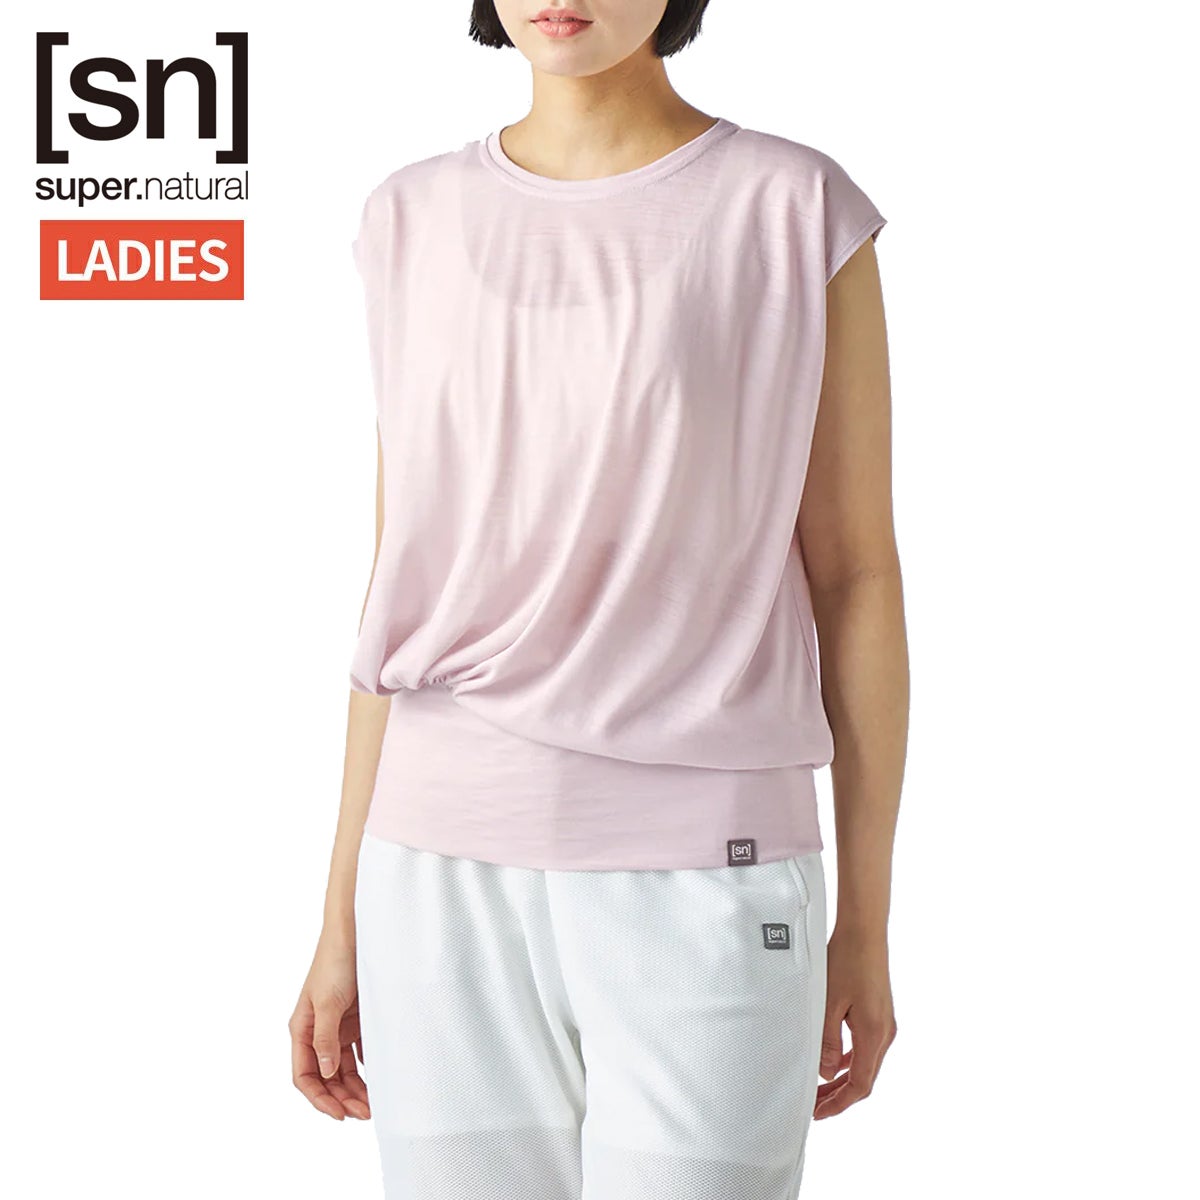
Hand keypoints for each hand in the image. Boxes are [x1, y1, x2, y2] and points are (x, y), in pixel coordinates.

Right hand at [289, 934, 370, 1120]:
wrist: (356, 931)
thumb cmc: (336, 961)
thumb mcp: (328, 1001)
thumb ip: (325, 1038)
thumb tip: (326, 1072)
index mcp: (302, 1028)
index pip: (305, 1075)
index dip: (320, 1098)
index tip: (339, 1114)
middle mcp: (317, 1031)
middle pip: (326, 1076)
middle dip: (342, 1098)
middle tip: (365, 1113)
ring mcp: (337, 1026)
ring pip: (344, 1068)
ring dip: (355, 1088)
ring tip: (374, 1103)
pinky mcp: (356, 1019)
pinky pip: (360, 1052)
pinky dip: (368, 1068)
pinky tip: (381, 1079)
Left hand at [814, 926, 896, 1118]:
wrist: (865, 932)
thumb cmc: (846, 961)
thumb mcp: (829, 1003)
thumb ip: (827, 1041)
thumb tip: (825, 1074)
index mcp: (874, 1034)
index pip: (860, 1084)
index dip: (839, 1103)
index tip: (818, 1113)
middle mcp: (884, 1033)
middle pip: (863, 1078)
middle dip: (839, 1096)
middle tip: (814, 1106)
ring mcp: (884, 1024)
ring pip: (864, 1063)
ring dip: (843, 1079)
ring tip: (819, 1088)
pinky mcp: (879, 1014)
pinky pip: (865, 1047)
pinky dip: (848, 1060)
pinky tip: (832, 1061)